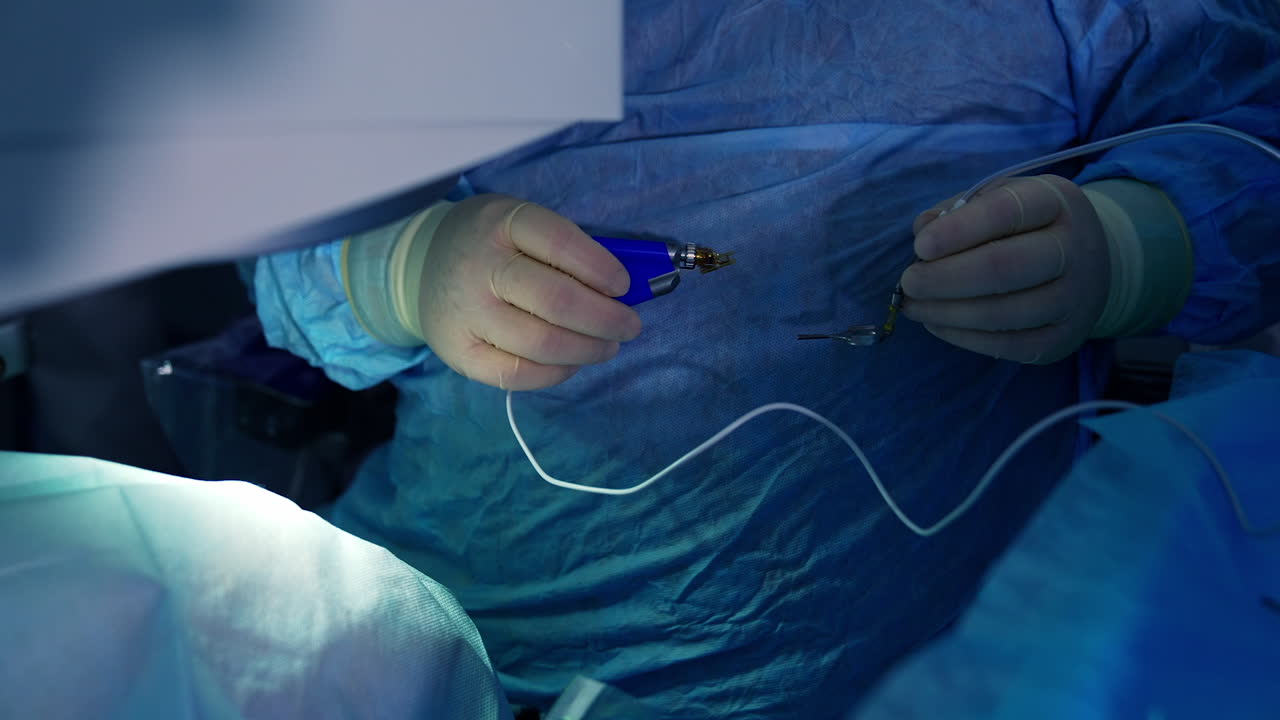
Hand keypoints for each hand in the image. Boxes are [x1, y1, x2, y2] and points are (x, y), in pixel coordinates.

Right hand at [418, 194, 641, 389]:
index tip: (624, 286)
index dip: (601, 267)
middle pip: (556, 301)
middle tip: (630, 326)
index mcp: (501, 223)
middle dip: (606, 319)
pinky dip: (557, 373)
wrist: (423, 266)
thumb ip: (568, 250)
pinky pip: (517, 375)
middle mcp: (479, 268)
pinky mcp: (459, 353)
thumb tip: (623, 291)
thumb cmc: (493, 244)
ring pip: (542, 344)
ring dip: (588, 350)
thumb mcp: (523, 225)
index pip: (560, 242)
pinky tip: (573, 362)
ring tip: (608, 345)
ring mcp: (467, 314)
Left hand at [900, 175, 1110, 363]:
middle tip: (908, 282)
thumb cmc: (1027, 226)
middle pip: (1003, 267)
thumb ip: (958, 209)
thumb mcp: (999, 199)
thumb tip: (921, 230)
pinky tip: (936, 323)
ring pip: (1002, 313)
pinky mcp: (1062, 339)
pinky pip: (1006, 346)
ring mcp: (1074, 298)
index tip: (920, 246)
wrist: (1093, 262)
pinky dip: (962, 337)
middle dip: (944, 278)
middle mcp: (1073, 249)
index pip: (1006, 212)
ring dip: (946, 312)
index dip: (958, 231)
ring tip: (913, 305)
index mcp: (1054, 201)